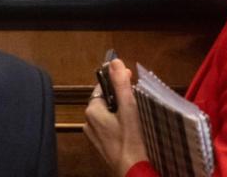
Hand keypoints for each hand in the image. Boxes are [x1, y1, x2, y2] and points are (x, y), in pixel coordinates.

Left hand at [83, 59, 148, 176]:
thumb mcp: (128, 108)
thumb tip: (115, 61)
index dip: (118, 83)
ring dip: (122, 113)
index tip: (131, 81)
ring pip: (110, 116)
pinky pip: (111, 129)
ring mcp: (95, 135)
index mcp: (92, 110)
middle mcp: (89, 122)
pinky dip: (121, 127)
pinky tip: (133, 131)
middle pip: (107, 101)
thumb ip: (121, 85)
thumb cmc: (132, 141)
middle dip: (121, 99)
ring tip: (138, 118)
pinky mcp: (103, 146)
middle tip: (138, 102)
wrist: (133, 172)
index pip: (104, 87)